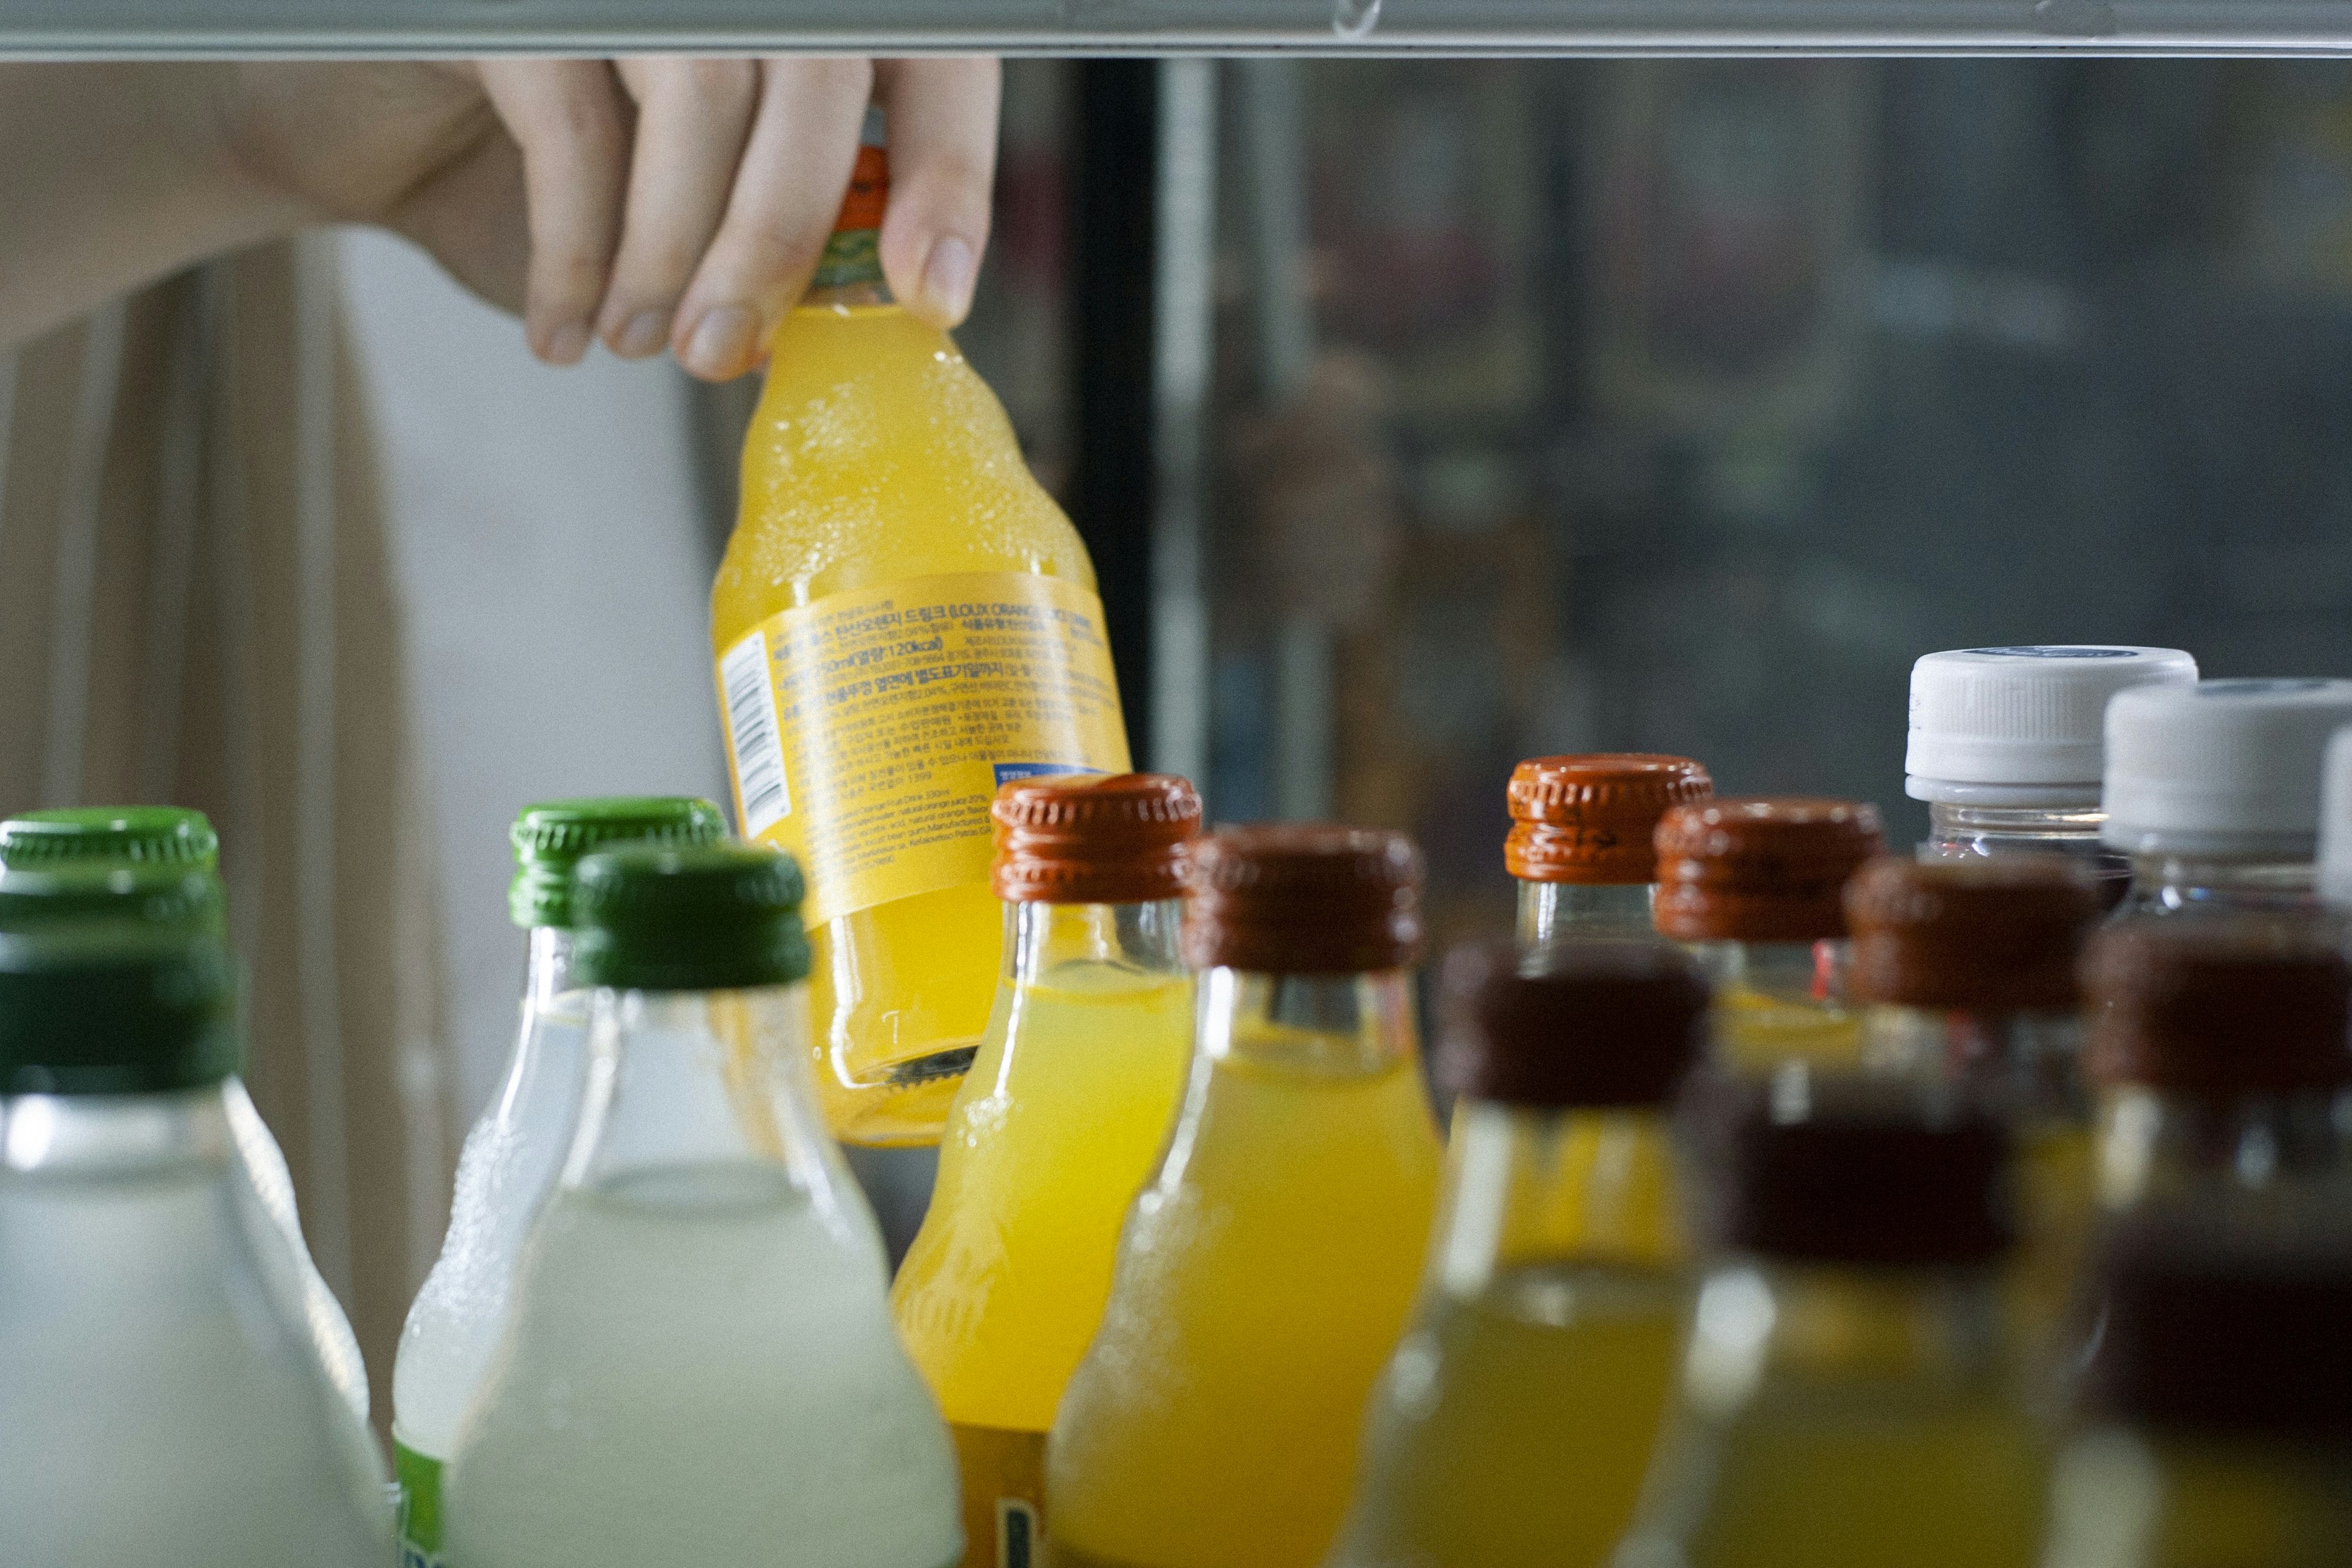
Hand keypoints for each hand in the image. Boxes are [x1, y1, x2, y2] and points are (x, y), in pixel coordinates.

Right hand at [217, 57, 999, 379]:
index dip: (949, 172)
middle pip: (813, 74)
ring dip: (674, 248)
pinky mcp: (508, 3)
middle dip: (784, 236)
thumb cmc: (543, 173)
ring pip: (700, 93)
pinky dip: (578, 252)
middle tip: (728, 352)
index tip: (931, 296)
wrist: (354, 130)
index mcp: (784, 14)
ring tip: (644, 344)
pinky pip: (574, 129)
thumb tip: (880, 314)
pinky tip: (563, 331)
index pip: (927, 54)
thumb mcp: (690, 215)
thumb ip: (790, 242)